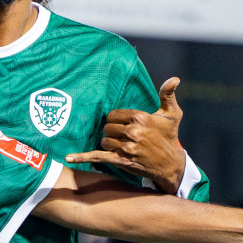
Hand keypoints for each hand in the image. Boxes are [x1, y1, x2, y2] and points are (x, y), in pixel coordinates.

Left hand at [65, 77, 186, 193]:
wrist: (170, 164)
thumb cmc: (170, 137)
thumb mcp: (172, 114)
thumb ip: (168, 95)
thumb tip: (174, 78)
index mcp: (140, 117)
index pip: (113, 115)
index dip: (117, 120)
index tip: (125, 125)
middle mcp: (132, 131)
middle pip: (107, 128)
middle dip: (113, 132)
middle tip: (125, 136)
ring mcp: (126, 147)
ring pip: (104, 141)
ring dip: (110, 143)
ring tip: (124, 146)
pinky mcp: (121, 160)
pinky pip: (97, 156)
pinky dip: (82, 157)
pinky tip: (68, 157)